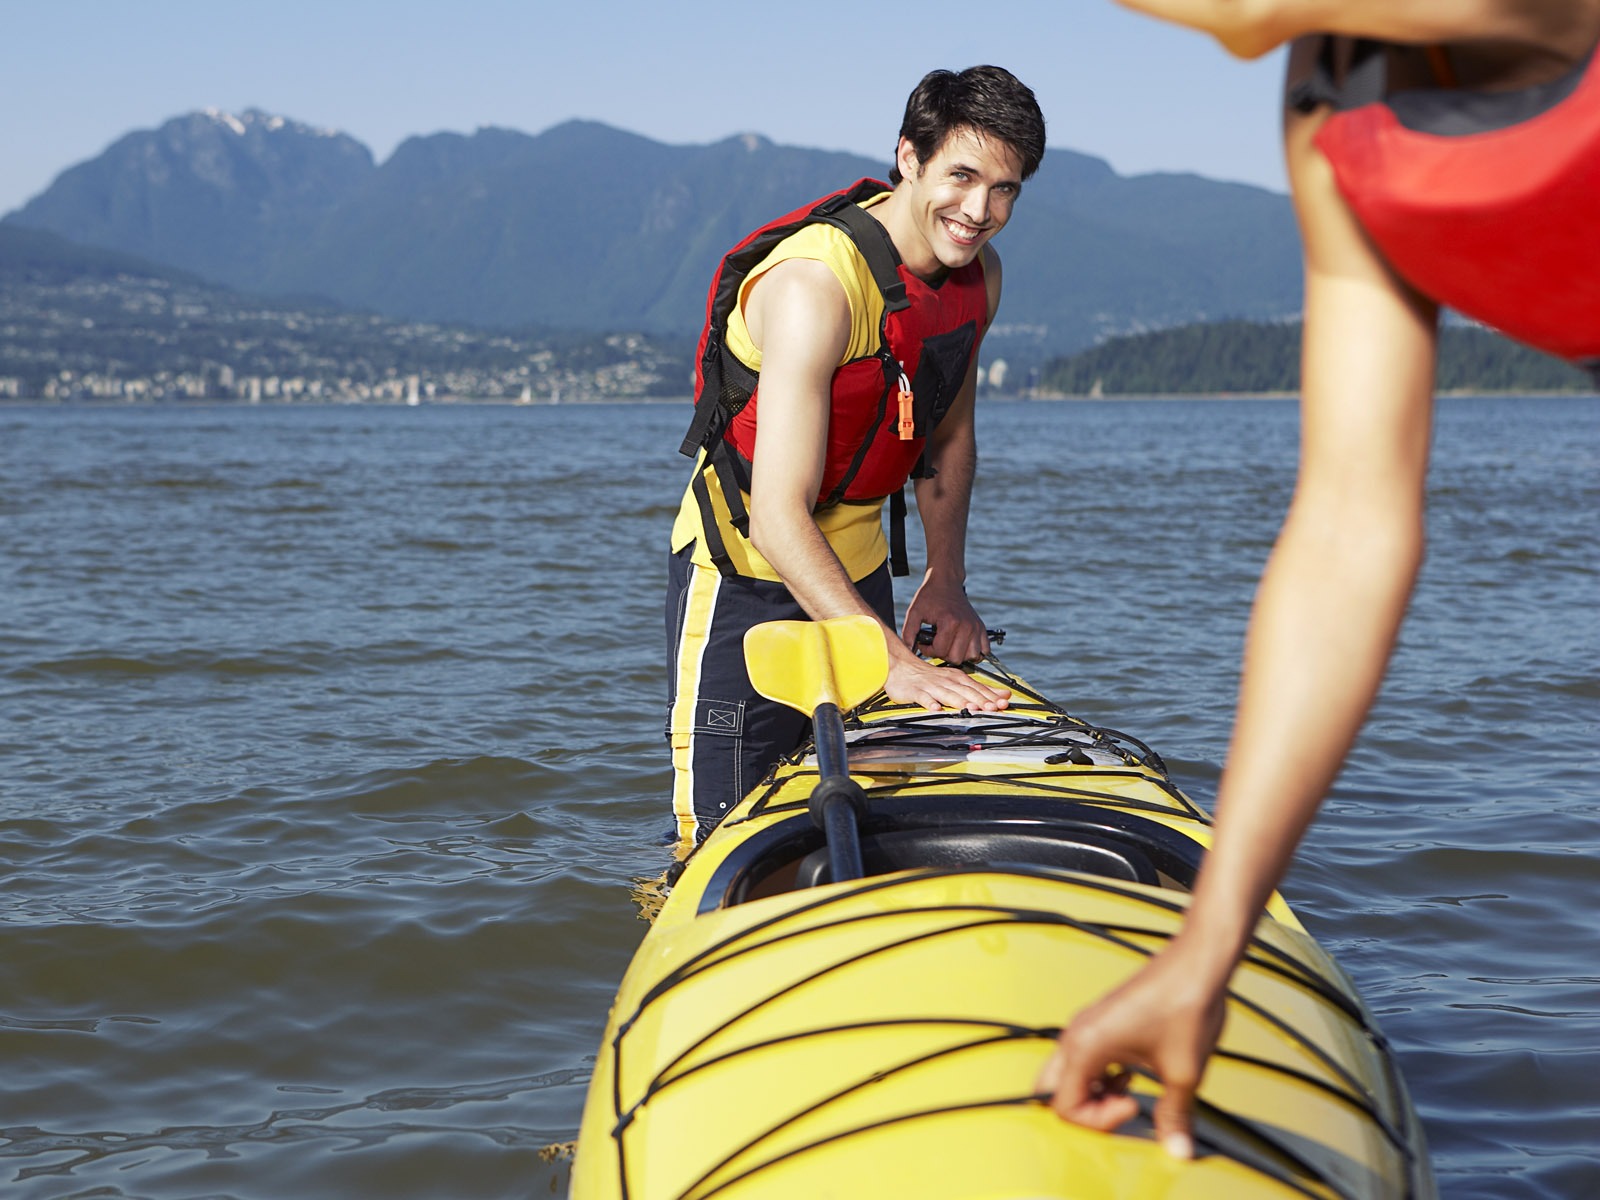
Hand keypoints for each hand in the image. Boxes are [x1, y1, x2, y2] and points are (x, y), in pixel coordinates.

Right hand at [884, 644, 1009, 712]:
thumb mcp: (957, 681)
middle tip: (992, 708)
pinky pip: (923, 697)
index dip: (991, 697)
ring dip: (960, 701)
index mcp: (958, 679)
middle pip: (966, 692)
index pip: (978, 688)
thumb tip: (1005, 695)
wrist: (902, 667)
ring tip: (970, 708)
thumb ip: (980, 689)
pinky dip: (929, 703)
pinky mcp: (915, 691)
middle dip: (980, 700)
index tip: (1004, 704)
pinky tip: (935, 708)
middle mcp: (947, 681)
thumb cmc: (930, 678)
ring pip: (948, 694)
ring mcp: (931, 686)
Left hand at [900, 574, 988, 663]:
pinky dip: (974, 652)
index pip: (940, 651)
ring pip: (971, 657)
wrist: (946, 581)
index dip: (928, 650)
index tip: (924, 642)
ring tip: (949, 645)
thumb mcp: (914, 612)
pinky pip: (984, 650)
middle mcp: (967, 626)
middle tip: (936, 644)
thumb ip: (908, 632)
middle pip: (956, 658)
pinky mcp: (981, 627)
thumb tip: (909, 650)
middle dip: (943, 655)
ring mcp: (976, 627)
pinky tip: (962, 645)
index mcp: (950, 622)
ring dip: (959, 655)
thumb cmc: (929, 596)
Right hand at [1035, 939, 1228, 1159]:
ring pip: (1068, 1074)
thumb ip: (1174, 1116)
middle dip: (1084, 1111)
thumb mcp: (1183, 1073)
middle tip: (1120, 1109)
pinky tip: (1132, 1074)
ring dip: (1093, 1093)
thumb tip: (1177, 1151)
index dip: (1098, 1121)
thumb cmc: (1186, 1005)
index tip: (1135, 1107)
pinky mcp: (1101, 1020)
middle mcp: (1077, 1034)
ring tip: (1129, 1092)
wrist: (1198, 962)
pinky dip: (1100, 1076)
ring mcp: (1088, 1025)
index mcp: (1085, 1047)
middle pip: (1052, 1090)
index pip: (1062, 1106)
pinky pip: (1083, 1058)